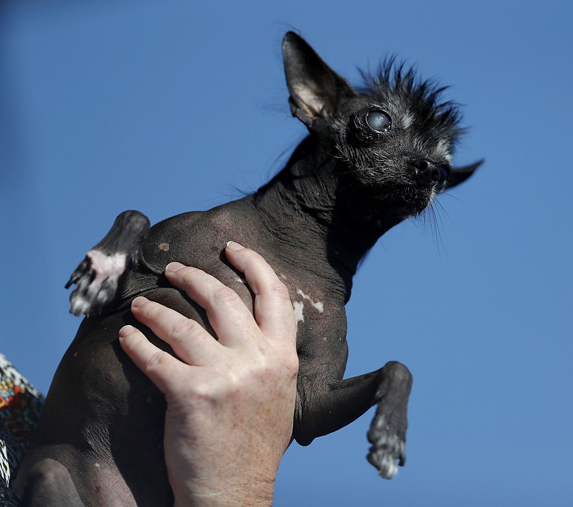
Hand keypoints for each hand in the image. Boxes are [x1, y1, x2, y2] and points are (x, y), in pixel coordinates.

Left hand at [118, 242, 297, 506]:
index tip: (233, 251)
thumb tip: (252, 330)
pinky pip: (155, 357)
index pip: (274, 295)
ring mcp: (225, 376)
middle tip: (175, 270)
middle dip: (194, 277)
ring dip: (156, 309)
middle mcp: (258, 360)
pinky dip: (137, 343)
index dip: (253, 265)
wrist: (235, 491)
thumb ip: (271, 360)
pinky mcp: (190, 394)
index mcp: (283, 358)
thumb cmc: (255, 448)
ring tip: (142, 305)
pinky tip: (128, 337)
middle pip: (223, 299)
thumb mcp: (282, 397)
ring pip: (183, 324)